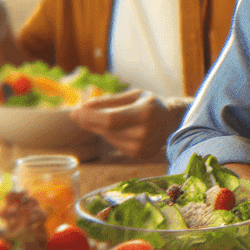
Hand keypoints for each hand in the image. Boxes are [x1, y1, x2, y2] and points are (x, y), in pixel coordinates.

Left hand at [69, 89, 185, 158]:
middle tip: (77, 113)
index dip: (90, 117)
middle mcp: (145, 132)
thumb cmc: (151, 104)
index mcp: (145, 113)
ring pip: (109, 137)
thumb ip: (108, 101)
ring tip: (102, 118)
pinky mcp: (139, 155)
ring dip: (99, 128)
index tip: (76, 111)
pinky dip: (111, 136)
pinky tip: (119, 129)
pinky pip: (115, 144)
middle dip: (89, 121)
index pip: (110, 119)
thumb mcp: (133, 95)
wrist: (173, 122)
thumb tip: (81, 108)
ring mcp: (143, 147)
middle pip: (107, 130)